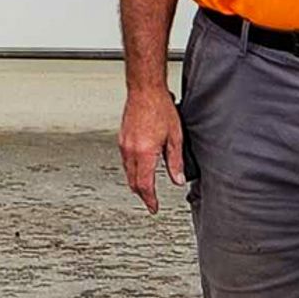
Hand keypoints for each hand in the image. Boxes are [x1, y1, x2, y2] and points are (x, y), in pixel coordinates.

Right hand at [117, 87, 186, 211]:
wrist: (144, 90)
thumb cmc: (159, 107)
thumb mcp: (175, 137)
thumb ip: (175, 161)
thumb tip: (177, 179)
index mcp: (144, 153)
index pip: (145, 185)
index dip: (150, 200)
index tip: (154, 207)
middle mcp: (131, 151)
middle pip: (133, 182)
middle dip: (142, 194)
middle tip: (150, 201)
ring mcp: (124, 144)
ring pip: (127, 172)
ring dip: (136, 182)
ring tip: (146, 187)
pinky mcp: (122, 138)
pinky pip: (125, 161)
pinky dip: (132, 169)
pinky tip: (140, 167)